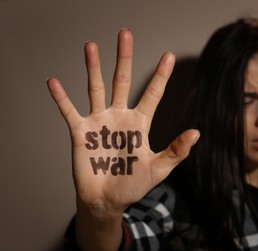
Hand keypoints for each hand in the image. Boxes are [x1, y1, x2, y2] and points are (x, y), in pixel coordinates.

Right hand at [47, 29, 198, 217]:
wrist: (107, 201)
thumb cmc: (133, 185)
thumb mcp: (159, 169)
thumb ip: (176, 151)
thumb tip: (196, 132)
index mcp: (140, 123)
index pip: (152, 94)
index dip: (161, 75)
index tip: (169, 55)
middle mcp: (119, 117)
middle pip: (122, 81)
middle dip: (124, 58)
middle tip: (125, 34)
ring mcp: (99, 123)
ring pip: (96, 88)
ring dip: (92, 68)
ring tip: (90, 45)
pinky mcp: (81, 132)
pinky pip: (69, 112)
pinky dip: (61, 98)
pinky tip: (54, 82)